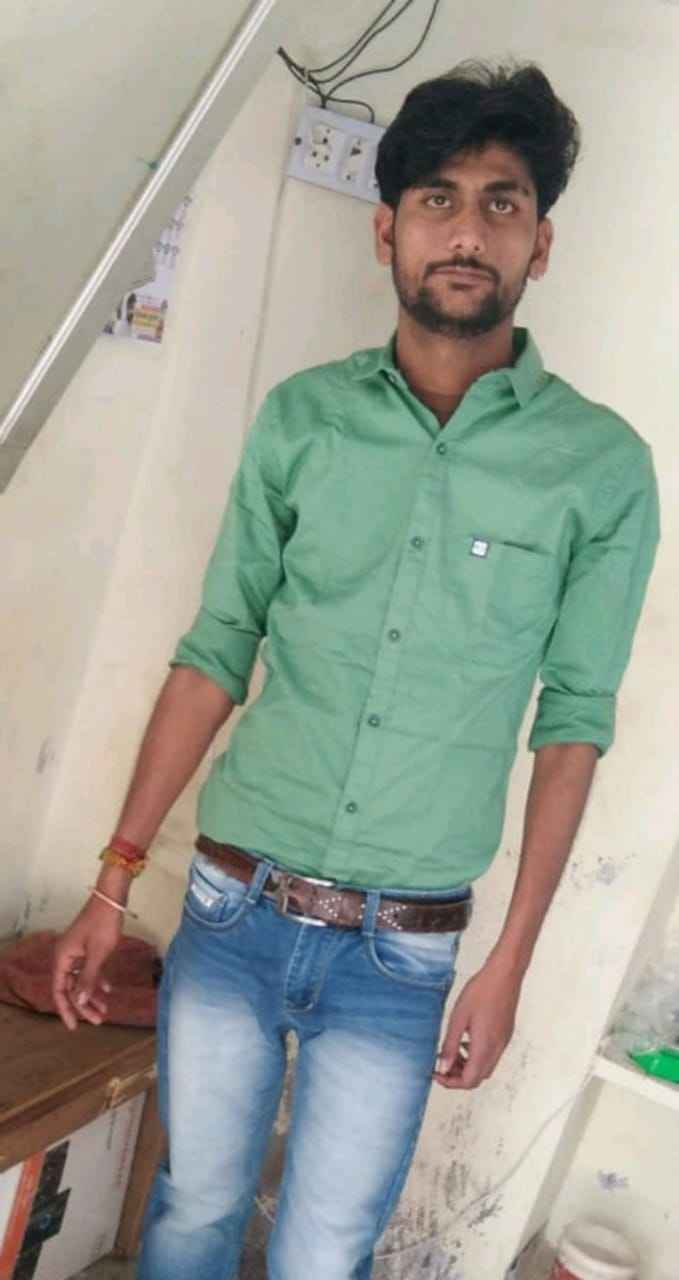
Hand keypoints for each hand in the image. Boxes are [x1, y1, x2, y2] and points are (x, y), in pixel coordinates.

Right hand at [52, 897, 122, 1030]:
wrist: (111, 898)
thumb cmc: (103, 924)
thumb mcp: (98, 954)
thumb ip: (88, 978)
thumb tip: (78, 1002)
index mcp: (62, 957)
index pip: (59, 990)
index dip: (66, 1009)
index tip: (75, 1026)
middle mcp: (65, 956)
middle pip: (70, 987)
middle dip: (83, 1005)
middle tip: (99, 1021)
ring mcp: (76, 951)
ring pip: (81, 980)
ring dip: (92, 995)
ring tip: (105, 1010)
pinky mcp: (87, 947)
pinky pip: (89, 970)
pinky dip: (97, 980)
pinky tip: (108, 990)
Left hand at [433, 956, 522, 1089]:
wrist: (504, 975)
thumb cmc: (481, 991)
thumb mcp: (458, 1018)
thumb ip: (450, 1045)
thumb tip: (442, 1067)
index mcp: (484, 1048)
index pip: (468, 1081)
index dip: (450, 1082)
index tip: (436, 1073)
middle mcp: (496, 1049)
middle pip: (478, 1077)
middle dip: (458, 1076)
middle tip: (442, 1063)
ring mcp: (503, 1042)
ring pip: (485, 1067)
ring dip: (467, 1066)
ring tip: (451, 1051)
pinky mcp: (505, 1034)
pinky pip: (491, 1055)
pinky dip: (476, 1056)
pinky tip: (465, 1041)